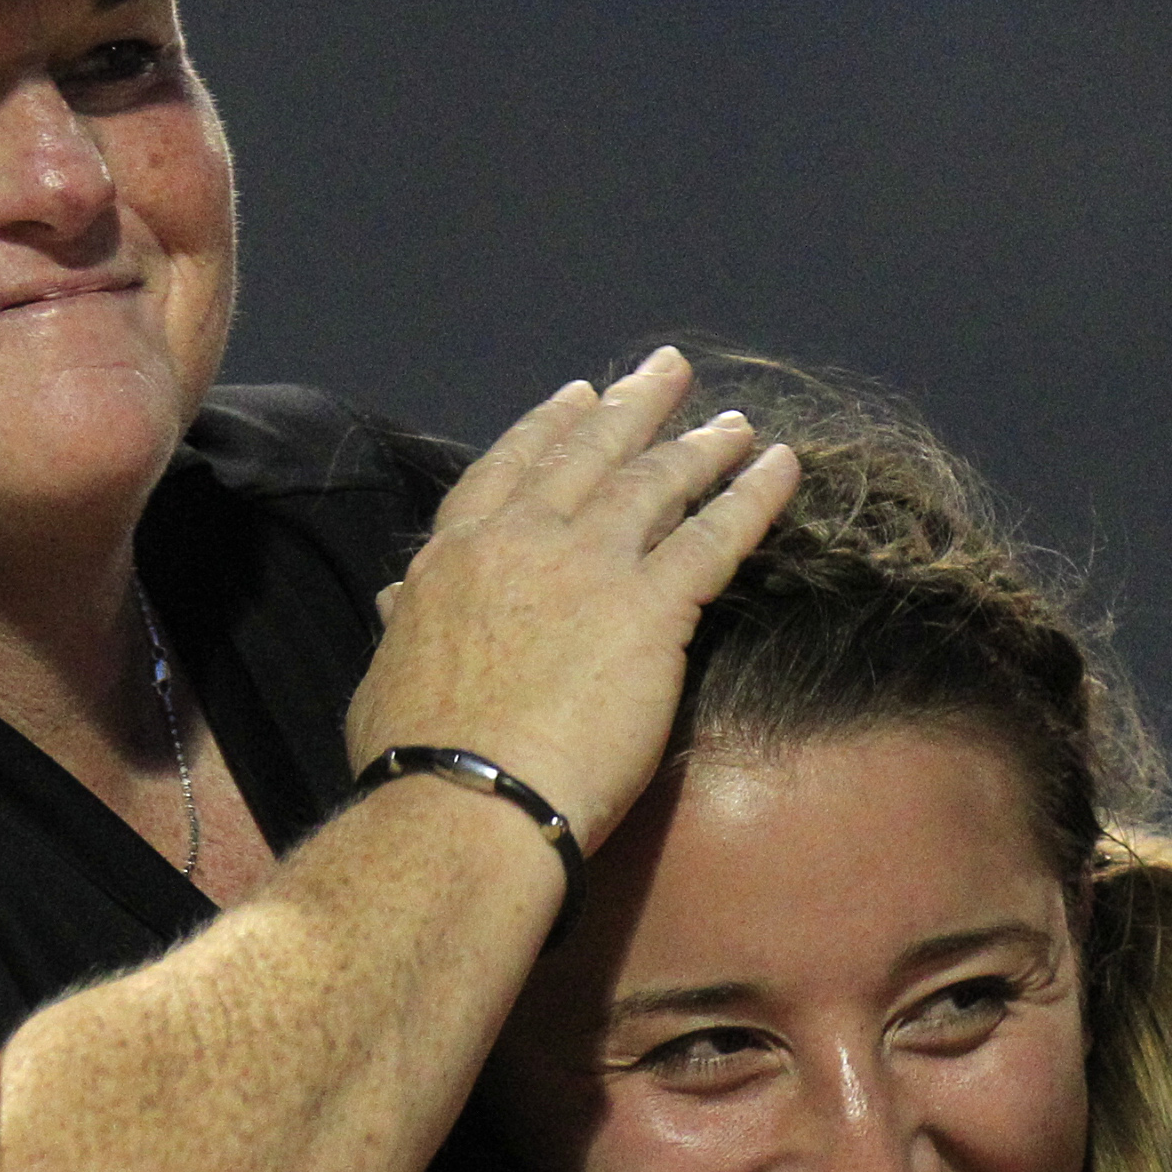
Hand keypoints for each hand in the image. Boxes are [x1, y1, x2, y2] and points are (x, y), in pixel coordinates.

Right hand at [345, 348, 799, 843]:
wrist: (466, 798)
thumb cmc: (417, 757)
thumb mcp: (389, 672)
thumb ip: (408, 622)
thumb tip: (397, 599)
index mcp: (457, 554)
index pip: (509, 468)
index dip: (550, 427)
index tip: (579, 396)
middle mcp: (524, 539)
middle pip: (590, 455)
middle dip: (634, 408)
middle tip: (669, 373)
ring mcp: (591, 566)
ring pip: (656, 483)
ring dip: (701, 447)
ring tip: (734, 424)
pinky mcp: (651, 607)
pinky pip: (715, 536)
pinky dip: (754, 496)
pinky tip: (781, 467)